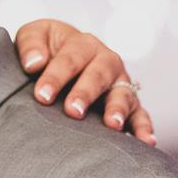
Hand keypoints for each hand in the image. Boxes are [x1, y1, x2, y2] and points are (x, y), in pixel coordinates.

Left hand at [14, 18, 156, 145]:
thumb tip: (34, 63)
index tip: (42, 95)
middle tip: (73, 111)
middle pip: (99, 75)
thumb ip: (31, 44)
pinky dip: (144, 127)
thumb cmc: (45, 49)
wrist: (60, 57)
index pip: (70, 59)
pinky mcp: (129, 104)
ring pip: (123, 94)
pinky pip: (141, 115)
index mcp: (82, 44)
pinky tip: (146, 141)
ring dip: (118, 109)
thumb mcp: (34, 36)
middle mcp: (106, 61)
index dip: (56, 77)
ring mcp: (119, 84)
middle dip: (86, 93)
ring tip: (112, 125)